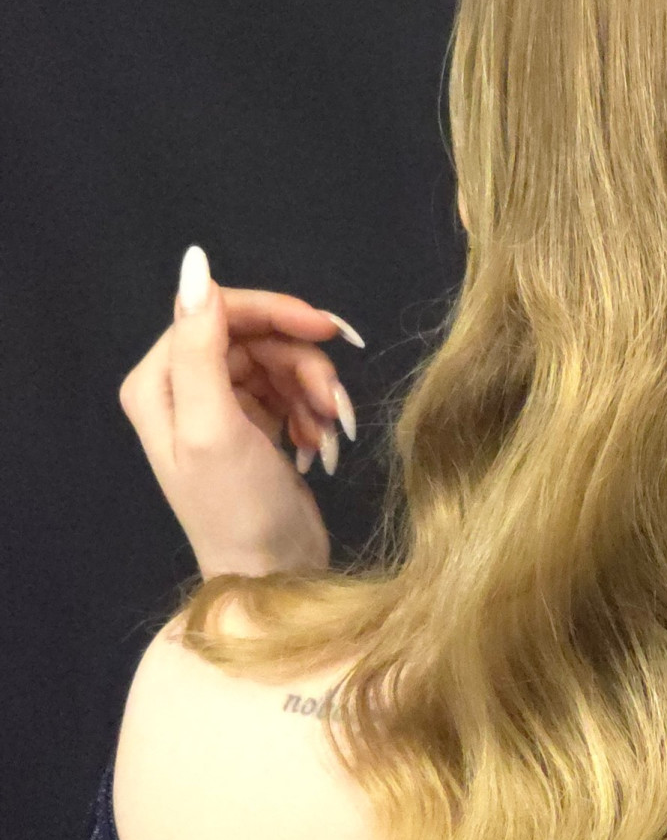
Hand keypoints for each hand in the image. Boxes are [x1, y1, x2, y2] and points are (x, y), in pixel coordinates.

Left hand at [118, 245, 363, 577]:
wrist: (272, 578)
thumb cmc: (239, 509)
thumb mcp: (215, 425)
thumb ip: (200, 344)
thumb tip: (195, 262)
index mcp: (158, 381)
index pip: (217, 310)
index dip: (276, 313)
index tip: (330, 331)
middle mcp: (182, 388)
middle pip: (255, 337)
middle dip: (303, 364)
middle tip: (334, 404)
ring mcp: (220, 408)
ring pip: (281, 363)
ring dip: (316, 393)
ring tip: (330, 433)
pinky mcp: (253, 427)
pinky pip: (291, 392)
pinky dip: (314, 413)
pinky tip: (322, 446)